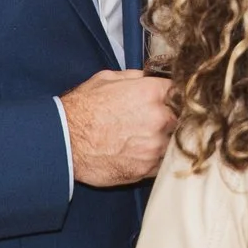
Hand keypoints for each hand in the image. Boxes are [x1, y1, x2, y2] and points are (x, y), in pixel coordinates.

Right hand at [61, 69, 173, 186]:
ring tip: (144, 139)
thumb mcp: (107, 79)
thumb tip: (150, 78)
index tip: (175, 100)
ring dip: (165, 141)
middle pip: (183, 118)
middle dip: (175, 119)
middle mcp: (159, 119)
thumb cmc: (82, 109)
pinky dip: (154, 159)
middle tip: (158, 121)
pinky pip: (161, 163)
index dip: (178, 96)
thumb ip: (136, 78)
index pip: (182, 91)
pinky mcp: (146, 169)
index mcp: (151, 93)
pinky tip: (138, 154)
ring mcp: (155, 147)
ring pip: (174, 143)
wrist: (63, 142)